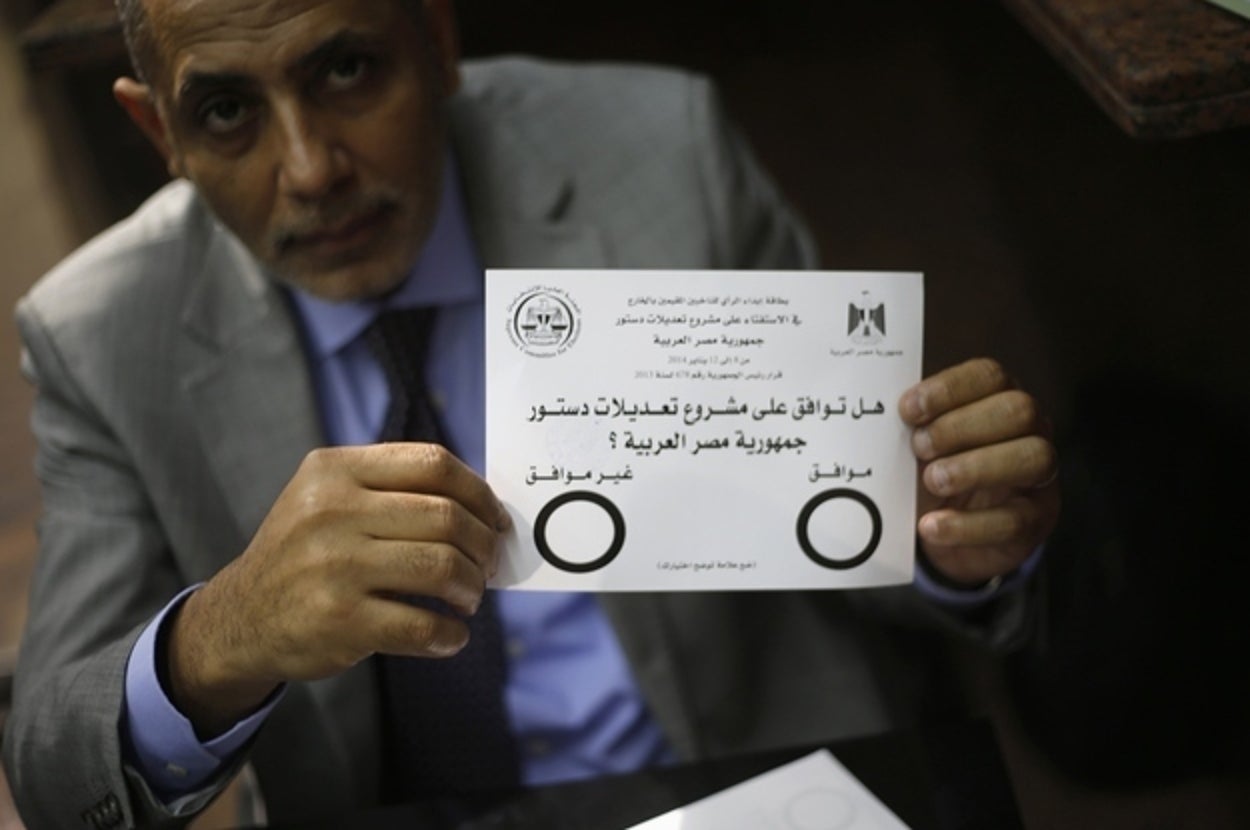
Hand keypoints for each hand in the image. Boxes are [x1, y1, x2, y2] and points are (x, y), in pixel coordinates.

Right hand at [166, 443, 510, 736]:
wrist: (240, 617)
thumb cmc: (305, 551)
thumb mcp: (328, 498)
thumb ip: (394, 489)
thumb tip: (484, 507)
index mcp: (335, 470)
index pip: (433, 463)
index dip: (478, 492)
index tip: (495, 519)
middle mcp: (331, 511)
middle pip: (446, 516)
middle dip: (482, 545)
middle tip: (486, 567)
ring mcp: (334, 566)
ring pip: (442, 567)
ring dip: (471, 588)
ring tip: (467, 599)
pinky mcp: (340, 621)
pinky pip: (422, 625)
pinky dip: (450, 635)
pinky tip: (450, 636)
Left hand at [898, 358, 1058, 587]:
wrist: (943, 529)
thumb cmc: (931, 468)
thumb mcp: (920, 443)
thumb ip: (909, 425)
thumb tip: (875, 412)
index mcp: (998, 398)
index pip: (989, 376)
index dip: (949, 389)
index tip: (907, 410)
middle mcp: (1030, 430)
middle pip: (1019, 410)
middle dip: (961, 427)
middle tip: (918, 447)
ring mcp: (1039, 477)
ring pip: (1033, 457)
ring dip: (974, 467)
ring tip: (932, 481)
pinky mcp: (1035, 521)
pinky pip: (1014, 521)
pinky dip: (967, 525)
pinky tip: (930, 525)